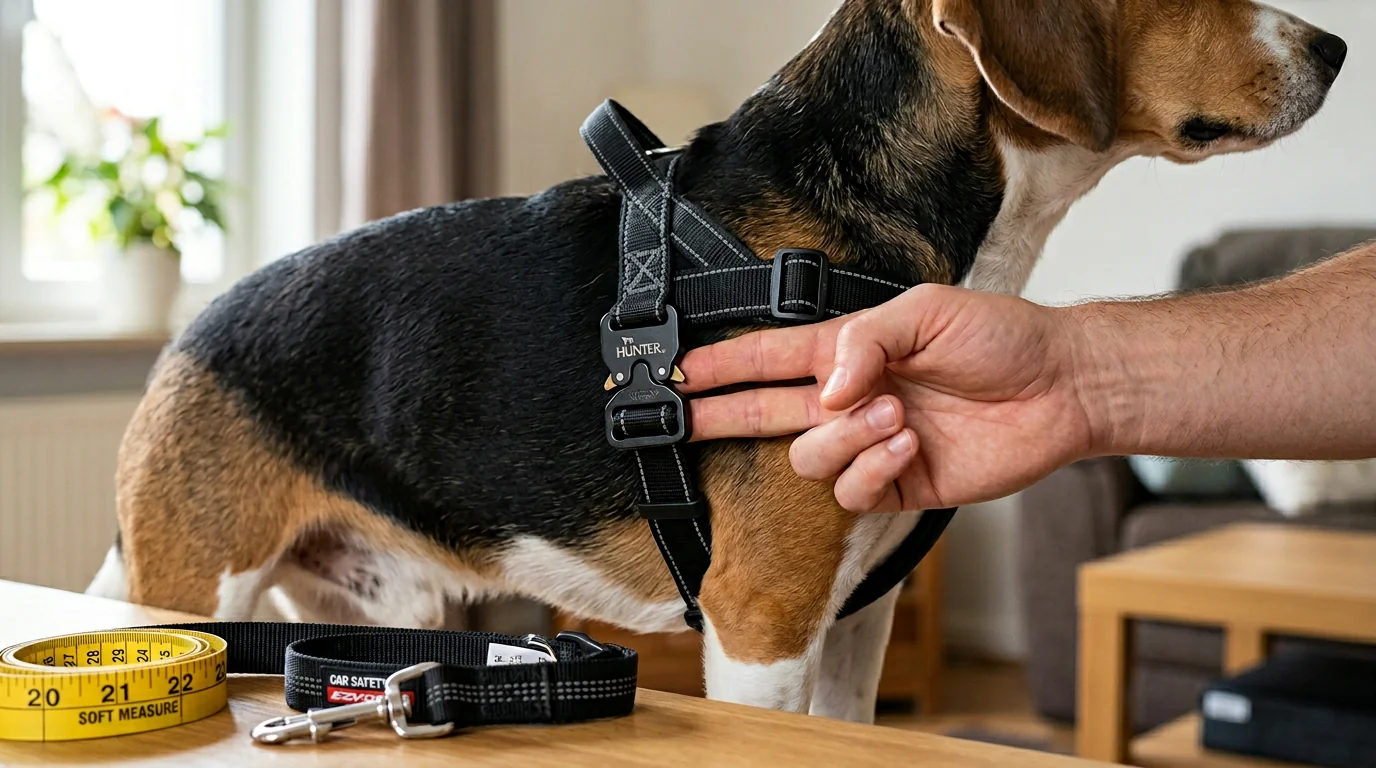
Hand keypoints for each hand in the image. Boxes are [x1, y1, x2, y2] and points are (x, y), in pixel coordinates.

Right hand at [681, 284, 1097, 511]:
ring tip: (894, 414)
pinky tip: (909, 444)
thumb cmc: (999, 337)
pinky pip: (852, 491)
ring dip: (843, 437)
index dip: (719, 365)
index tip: (676, 372)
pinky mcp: (897, 485)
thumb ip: (864, 342)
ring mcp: (871, 445)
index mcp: (846, 352)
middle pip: (763, 411)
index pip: (766, 358)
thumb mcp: (926, 311)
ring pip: (809, 457)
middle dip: (719, 414)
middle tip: (679, 418)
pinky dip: (874, 467)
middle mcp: (849, 400)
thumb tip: (823, 391)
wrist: (1059, 387)